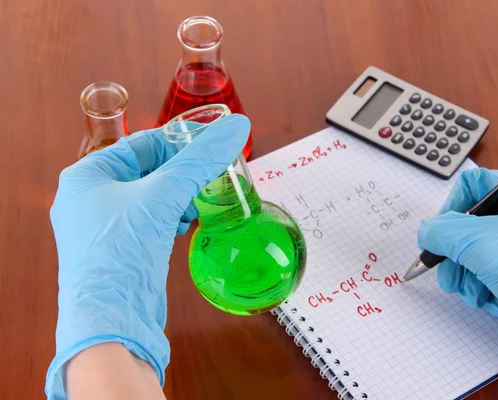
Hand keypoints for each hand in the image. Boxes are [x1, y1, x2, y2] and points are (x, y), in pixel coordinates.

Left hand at [46, 115, 250, 398]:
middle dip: (183, 174)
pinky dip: (172, 218)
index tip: (213, 144)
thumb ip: (201, 160)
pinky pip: (151, 221)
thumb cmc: (121, 252)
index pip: (142, 143)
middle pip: (149, 170)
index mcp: (87, 175)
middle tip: (212, 174)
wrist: (111, 320)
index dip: (181, 141)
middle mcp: (90, 198)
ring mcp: (103, 227)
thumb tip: (237, 127)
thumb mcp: (163, 196)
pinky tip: (186, 224)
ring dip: (180, 196)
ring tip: (200, 201)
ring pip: (152, 197)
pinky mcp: (119, 250)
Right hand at [418, 168, 497, 395]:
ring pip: (475, 252)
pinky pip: (488, 272)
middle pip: (469, 225)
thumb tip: (426, 231)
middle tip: (449, 275)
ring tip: (472, 294)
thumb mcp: (480, 244)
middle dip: (455, 255)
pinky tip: (492, 301)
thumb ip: (443, 232)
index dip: (451, 207)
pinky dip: (484, 288)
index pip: (472, 184)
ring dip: (467, 277)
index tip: (442, 234)